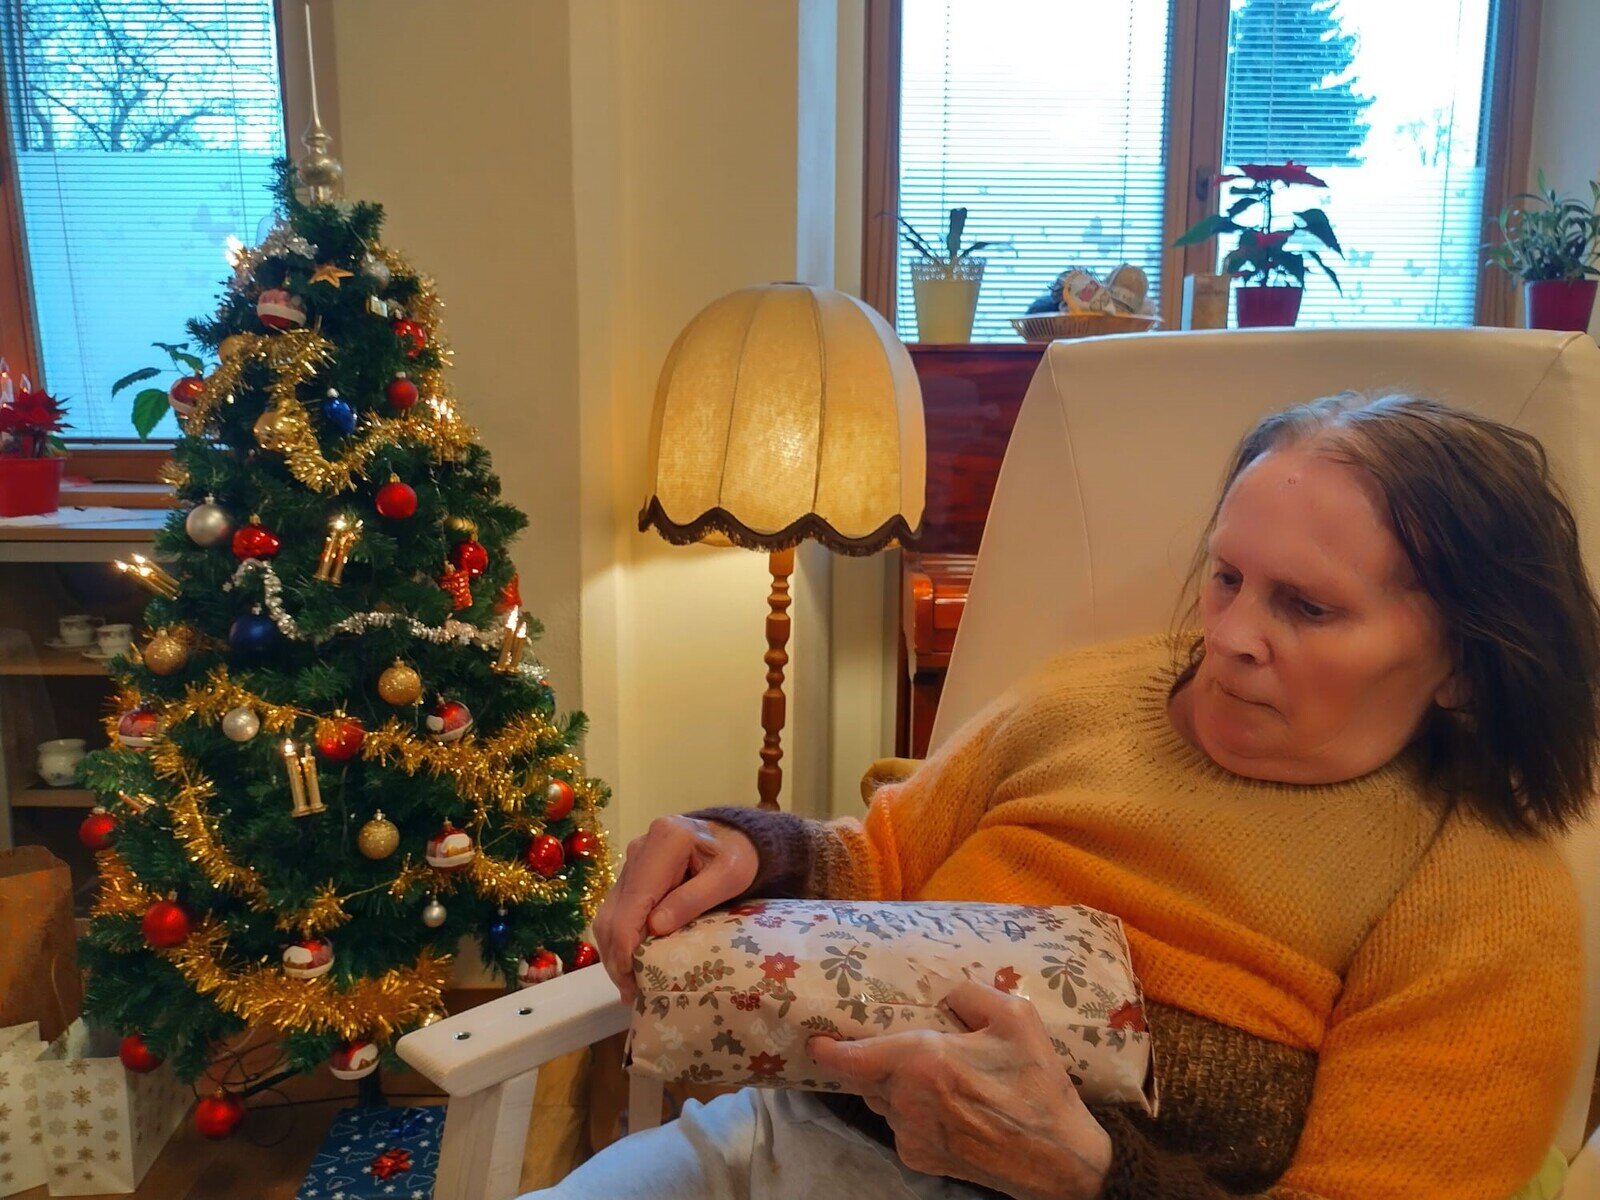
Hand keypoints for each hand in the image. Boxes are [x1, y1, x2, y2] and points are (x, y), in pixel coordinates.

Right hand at [593, 816, 758, 1003]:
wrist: (735, 837)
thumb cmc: (739, 856)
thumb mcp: (730, 876)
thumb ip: (695, 897)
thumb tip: (656, 928)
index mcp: (664, 841)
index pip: (633, 901)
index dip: (627, 943)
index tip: (633, 980)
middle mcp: (639, 849)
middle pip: (614, 911)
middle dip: (616, 956)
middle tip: (631, 994)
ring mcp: (632, 861)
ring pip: (609, 914)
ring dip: (614, 952)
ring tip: (629, 987)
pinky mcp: (631, 874)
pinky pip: (616, 911)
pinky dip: (619, 940)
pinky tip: (630, 964)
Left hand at [808, 980, 1110, 1199]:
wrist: (1058, 1160)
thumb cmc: (1037, 1085)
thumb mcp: (1016, 1018)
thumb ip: (971, 993)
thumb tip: (945, 990)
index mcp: (921, 1063)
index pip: (851, 1059)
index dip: (828, 1050)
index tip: (815, 1040)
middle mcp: (905, 1103)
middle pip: (863, 1078)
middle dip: (866, 1060)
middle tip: (881, 1042)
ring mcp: (910, 1136)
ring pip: (881, 1102)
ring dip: (890, 1085)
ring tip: (923, 1071)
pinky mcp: (920, 1160)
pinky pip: (900, 1125)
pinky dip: (909, 1110)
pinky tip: (944, 1102)